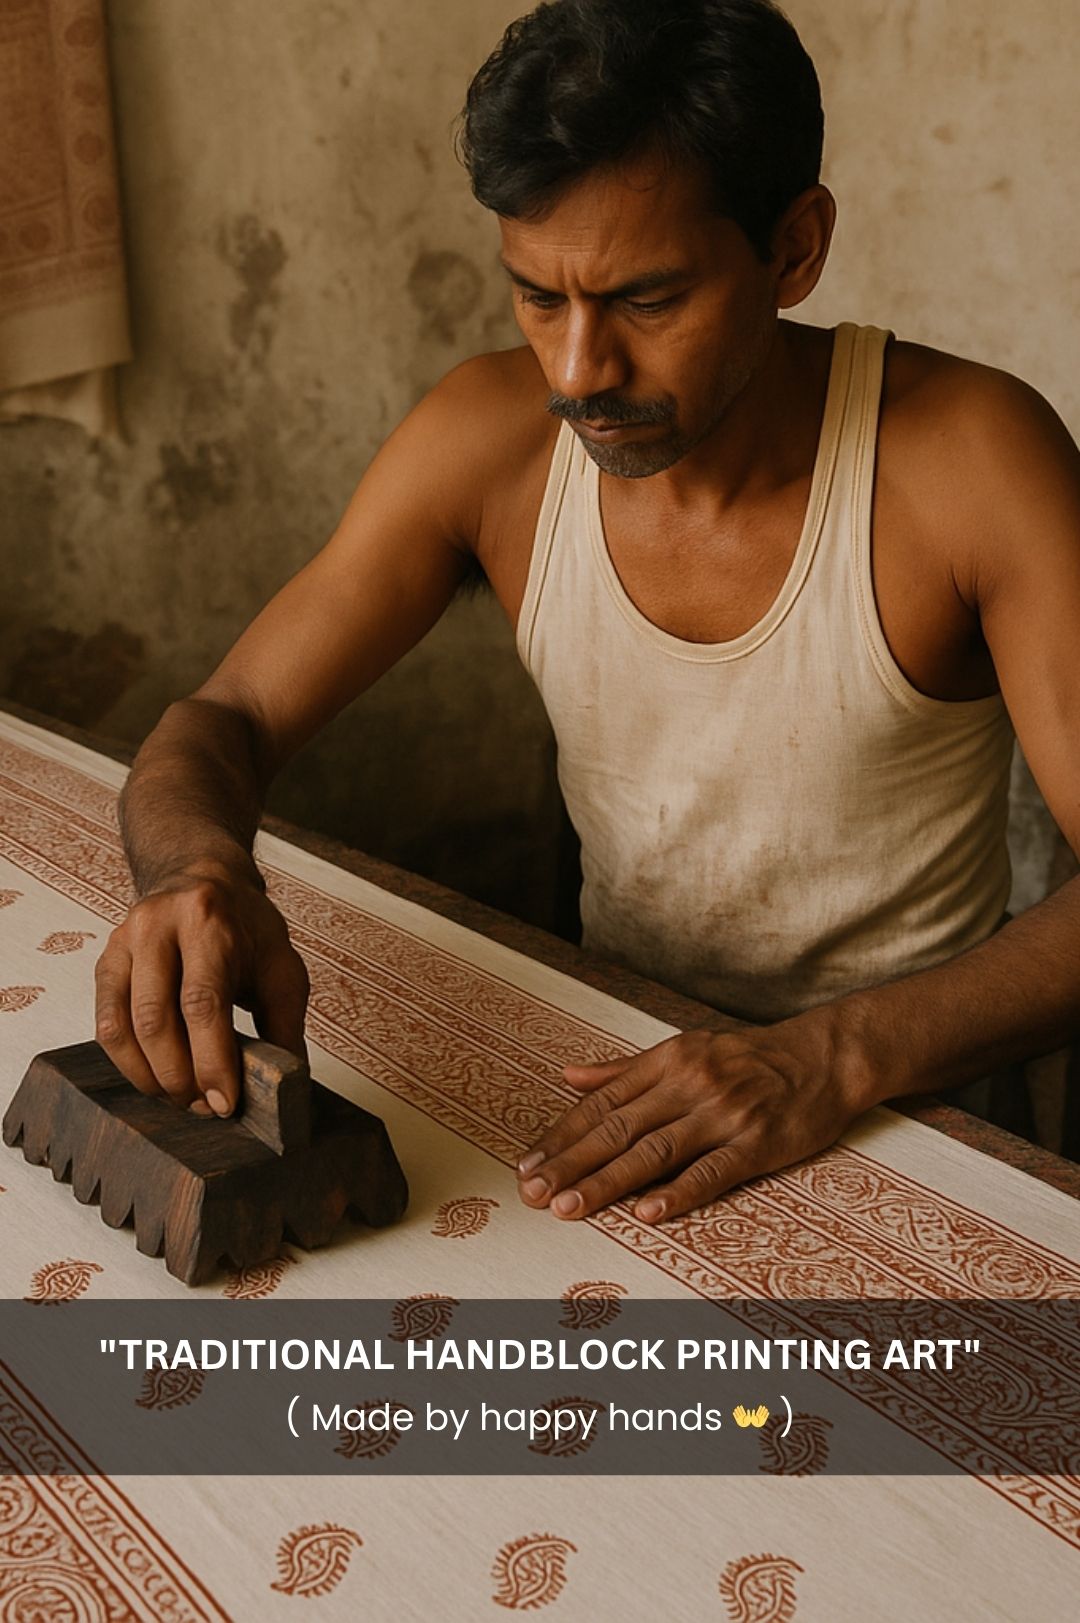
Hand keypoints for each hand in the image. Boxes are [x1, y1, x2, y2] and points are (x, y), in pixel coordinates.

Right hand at [94, 866, 308, 1114]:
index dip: (212, 1061)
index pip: (203, 1003)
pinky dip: (127, 1061)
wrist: (202, 876)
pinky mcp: (106, 961)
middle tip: (205, 1108)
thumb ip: (284, 1022)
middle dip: (180, 1078)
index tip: (224, 1102)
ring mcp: (124, 942)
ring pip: (122, 1027)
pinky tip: (154, 1076)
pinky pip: (104, 1023)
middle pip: (156, 1020)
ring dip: (150, 1077)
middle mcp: (159, 927)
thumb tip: (282, 1086)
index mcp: (210, 922)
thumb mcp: (281, 964)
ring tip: (181, 1098)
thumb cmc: (246, 927)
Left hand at [515, 1018, 873, 1222]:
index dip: (561, 1136)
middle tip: (533, 1194)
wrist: (825, 1057)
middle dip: (570, 1163)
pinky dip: (679, 1192)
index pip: (602, 1103)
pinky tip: (648, 1212)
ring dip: (608, 1182)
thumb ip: (624, 1070)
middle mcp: (689, 1084)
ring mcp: (723, 1114)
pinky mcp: (757, 1142)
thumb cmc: (749, 1058)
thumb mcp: (685, 1050)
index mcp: (667, 1061)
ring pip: (654, 1152)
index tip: (527, 1166)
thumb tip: (569, 1077)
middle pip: (618, 1129)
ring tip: (570, 1207)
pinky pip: (712, 1170)